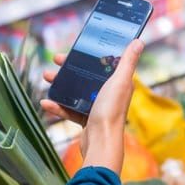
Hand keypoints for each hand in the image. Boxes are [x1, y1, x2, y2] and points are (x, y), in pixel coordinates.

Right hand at [40, 39, 143, 174]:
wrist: (101, 143)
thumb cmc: (111, 112)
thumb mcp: (119, 82)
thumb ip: (127, 61)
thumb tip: (139, 41)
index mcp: (118, 82)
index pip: (103, 62)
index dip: (89, 54)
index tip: (75, 48)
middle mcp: (109, 93)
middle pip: (87, 75)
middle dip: (70, 67)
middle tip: (55, 61)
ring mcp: (97, 106)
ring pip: (76, 91)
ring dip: (60, 84)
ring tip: (46, 77)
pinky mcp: (86, 119)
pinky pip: (69, 109)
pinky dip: (57, 105)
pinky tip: (45, 103)